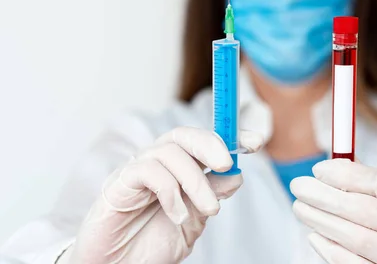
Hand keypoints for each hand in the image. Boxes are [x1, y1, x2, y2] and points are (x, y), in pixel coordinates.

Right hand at [60, 127, 262, 263]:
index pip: (205, 142)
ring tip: (209, 209)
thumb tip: (236, 176)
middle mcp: (158, 163)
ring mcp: (137, 170)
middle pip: (185, 135)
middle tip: (227, 164)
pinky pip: (147, 170)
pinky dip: (170, 191)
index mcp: (178, 169)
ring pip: (170, 151)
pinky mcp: (118, 183)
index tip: (255, 142)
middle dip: (211, 144)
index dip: (231, 136)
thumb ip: (212, 196)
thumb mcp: (194, 220)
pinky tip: (177, 214)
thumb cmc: (151, 244)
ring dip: (195, 179)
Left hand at [291, 159, 376, 263]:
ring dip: (322, 221)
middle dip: (326, 197)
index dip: (345, 174)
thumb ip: (374, 183)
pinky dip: (331, 249)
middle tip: (299, 187)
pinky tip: (315, 235)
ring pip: (358, 239)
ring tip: (301, 208)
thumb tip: (329, 169)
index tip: (318, 169)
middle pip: (366, 211)